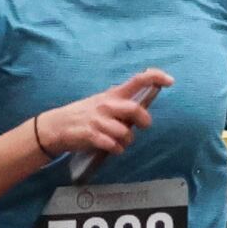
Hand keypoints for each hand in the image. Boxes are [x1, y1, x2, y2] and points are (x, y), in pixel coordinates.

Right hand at [32, 70, 173, 161]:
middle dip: (143, 121)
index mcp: (112, 95)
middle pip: (135, 110)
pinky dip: (116, 149)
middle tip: (143, 127)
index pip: (137, 80)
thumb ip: (122, 105)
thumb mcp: (102, 103)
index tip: (170, 81)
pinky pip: (112, 145)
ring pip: (125, 132)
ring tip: (120, 142)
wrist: (56, 126)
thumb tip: (142, 112)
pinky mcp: (90, 134)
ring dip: (127, 141)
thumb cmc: (84, 115)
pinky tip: (112, 148)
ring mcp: (97, 119)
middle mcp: (106, 105)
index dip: (155, 77)